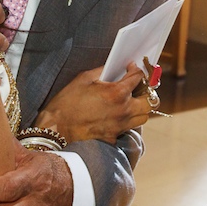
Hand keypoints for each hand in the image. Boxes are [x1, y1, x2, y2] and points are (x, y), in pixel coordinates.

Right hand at [33, 64, 149, 143]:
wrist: (56, 129)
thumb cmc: (67, 102)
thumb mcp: (84, 78)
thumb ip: (103, 71)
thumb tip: (114, 68)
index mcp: (117, 93)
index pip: (139, 77)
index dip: (136, 69)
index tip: (131, 67)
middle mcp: (123, 111)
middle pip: (150, 102)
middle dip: (145, 91)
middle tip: (136, 86)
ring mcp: (120, 126)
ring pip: (143, 117)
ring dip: (140, 108)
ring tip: (129, 102)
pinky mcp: (114, 137)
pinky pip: (128, 128)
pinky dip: (126, 120)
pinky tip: (116, 115)